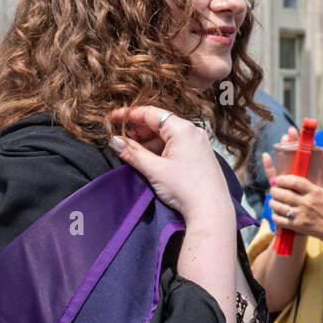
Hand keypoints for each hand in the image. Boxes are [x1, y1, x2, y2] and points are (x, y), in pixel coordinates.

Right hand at [109, 106, 229, 221]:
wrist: (211, 209)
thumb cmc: (185, 188)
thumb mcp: (154, 170)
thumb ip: (132, 153)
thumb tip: (114, 141)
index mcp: (182, 129)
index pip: (151, 113)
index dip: (129, 114)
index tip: (111, 118)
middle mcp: (193, 131)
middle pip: (159, 123)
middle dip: (138, 130)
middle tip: (119, 139)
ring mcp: (198, 142)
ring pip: (167, 135)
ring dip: (148, 141)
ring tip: (131, 151)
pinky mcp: (200, 154)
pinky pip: (176, 144)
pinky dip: (160, 148)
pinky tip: (148, 158)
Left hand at [262, 152, 322, 244]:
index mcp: (315, 192)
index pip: (295, 182)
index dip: (283, 179)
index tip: (278, 179)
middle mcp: (307, 202)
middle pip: (284, 193)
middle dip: (275, 190)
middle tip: (273, 189)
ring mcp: (301, 215)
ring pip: (280, 206)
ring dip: (273, 202)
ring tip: (272, 200)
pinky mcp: (298, 226)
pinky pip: (281, 220)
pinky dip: (275, 216)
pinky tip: (275, 213)